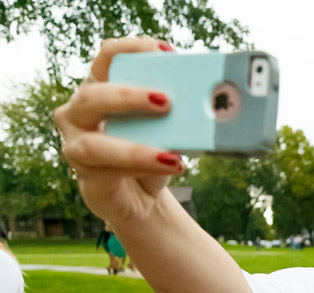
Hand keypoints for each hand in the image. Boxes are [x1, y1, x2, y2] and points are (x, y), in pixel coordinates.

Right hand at [54, 37, 181, 225]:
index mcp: (100, 88)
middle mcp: (79, 113)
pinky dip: (141, 170)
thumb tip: (211, 102)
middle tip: (165, 101)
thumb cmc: (152, 151)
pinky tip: (171, 167)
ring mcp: (76, 147)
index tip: (167, 52)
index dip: (132, 49)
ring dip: (136, 150)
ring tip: (172, 155)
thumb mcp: (167, 128)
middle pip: (92, 96)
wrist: (143, 196)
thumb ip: (178, 112)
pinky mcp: (87, 179)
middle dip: (128, 97)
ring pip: (95, 145)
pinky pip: (108, 173)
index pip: (107, 57)